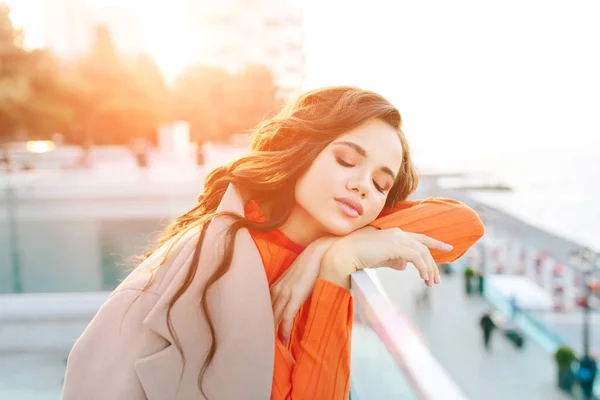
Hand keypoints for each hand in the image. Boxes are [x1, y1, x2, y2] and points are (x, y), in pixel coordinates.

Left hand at [270, 237, 335, 345]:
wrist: (322, 251)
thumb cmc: (313, 264)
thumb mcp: (299, 277)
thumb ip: (295, 288)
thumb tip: (297, 300)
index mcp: (277, 284)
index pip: (265, 306)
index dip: (263, 321)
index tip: (261, 334)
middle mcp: (277, 288)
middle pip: (266, 313)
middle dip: (263, 329)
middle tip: (261, 345)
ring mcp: (285, 292)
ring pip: (274, 317)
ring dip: (272, 333)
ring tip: (272, 348)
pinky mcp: (295, 295)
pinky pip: (287, 317)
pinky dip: (285, 330)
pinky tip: (284, 340)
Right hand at [320, 226, 452, 287]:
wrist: (344, 254)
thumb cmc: (357, 257)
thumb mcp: (380, 259)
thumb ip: (393, 260)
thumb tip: (404, 266)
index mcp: (394, 234)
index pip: (419, 238)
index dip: (434, 243)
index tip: (448, 248)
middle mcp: (397, 233)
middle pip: (423, 246)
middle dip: (433, 262)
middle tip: (436, 279)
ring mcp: (396, 238)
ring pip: (422, 252)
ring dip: (429, 268)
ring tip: (430, 282)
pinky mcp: (395, 246)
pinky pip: (416, 257)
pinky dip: (423, 268)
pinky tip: (424, 278)